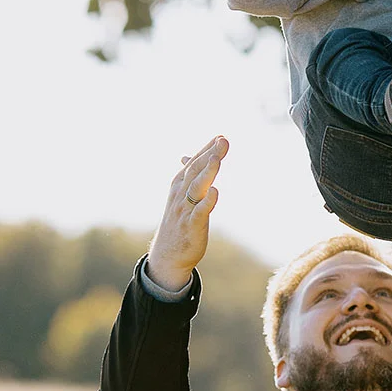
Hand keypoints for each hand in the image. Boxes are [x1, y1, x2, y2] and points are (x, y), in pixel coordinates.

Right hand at [145, 135, 229, 290]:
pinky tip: (215, 191)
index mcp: (179, 185)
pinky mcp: (192, 226)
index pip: (194, 163)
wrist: (167, 255)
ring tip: (217, 159)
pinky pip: (200, 212)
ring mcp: (185, 210)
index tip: (220, 136)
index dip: (207, 149)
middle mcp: (181, 195)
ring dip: (207, 172)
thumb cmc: (178, 221)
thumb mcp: (181, 195)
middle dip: (210, 155)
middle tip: (223, 140)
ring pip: (196, 188)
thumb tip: (186, 156)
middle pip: (196, 171)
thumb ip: (188, 175)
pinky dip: (207, 201)